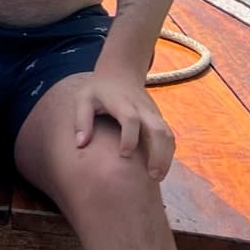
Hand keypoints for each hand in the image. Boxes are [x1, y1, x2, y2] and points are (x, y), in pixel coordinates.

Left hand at [71, 65, 174, 180]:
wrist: (121, 72)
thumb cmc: (99, 89)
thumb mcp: (84, 98)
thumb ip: (82, 120)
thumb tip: (80, 145)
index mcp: (122, 103)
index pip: (131, 119)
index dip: (129, 137)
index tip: (124, 155)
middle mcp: (142, 108)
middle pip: (157, 129)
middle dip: (158, 153)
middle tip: (152, 175)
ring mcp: (153, 113)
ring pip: (167, 134)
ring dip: (166, 156)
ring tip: (158, 177)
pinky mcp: (158, 118)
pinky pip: (168, 136)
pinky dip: (168, 152)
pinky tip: (161, 169)